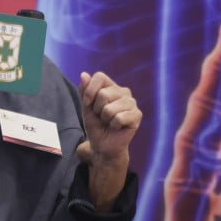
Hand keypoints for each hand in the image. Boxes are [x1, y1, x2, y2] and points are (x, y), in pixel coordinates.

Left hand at [75, 71, 141, 210]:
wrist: (103, 146)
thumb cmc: (96, 126)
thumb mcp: (86, 108)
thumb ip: (85, 91)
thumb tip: (84, 74)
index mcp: (112, 86)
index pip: (99, 77)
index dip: (89, 91)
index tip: (88, 104)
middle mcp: (123, 91)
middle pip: (104, 94)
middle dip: (97, 109)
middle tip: (102, 117)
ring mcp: (132, 103)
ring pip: (110, 108)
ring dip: (105, 119)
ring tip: (109, 122)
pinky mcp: (137, 115)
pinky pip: (119, 118)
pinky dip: (114, 125)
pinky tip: (117, 127)